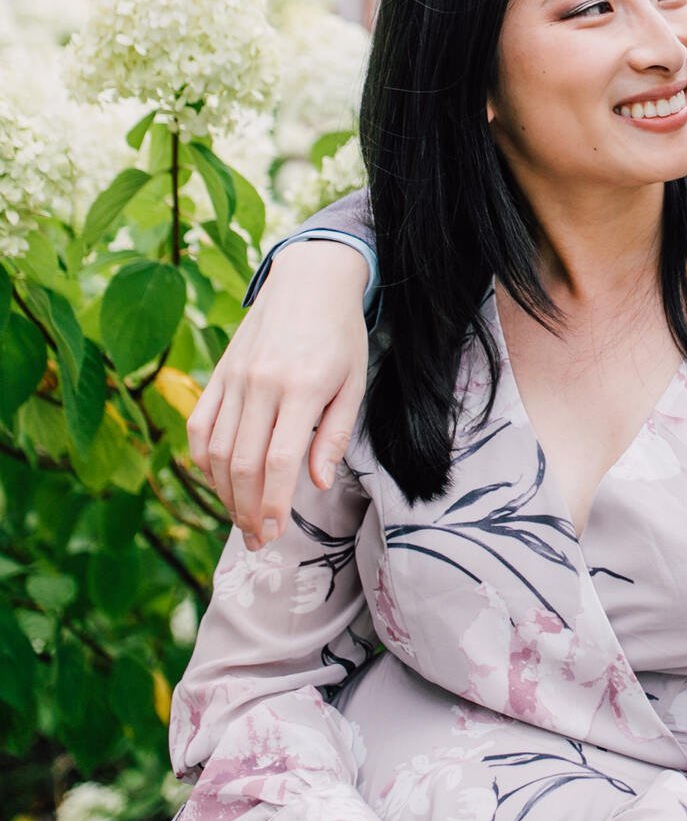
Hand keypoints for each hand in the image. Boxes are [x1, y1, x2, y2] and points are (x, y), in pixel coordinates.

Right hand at [188, 240, 369, 546]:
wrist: (309, 280)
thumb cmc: (340, 336)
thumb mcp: (354, 383)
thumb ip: (333, 435)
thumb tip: (316, 482)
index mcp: (302, 387)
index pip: (279, 461)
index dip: (273, 504)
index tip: (274, 533)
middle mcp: (261, 384)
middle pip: (242, 464)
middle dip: (247, 510)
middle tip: (258, 539)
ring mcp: (234, 378)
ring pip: (215, 451)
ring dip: (224, 493)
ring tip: (241, 518)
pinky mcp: (218, 374)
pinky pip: (199, 425)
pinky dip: (202, 460)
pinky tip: (217, 481)